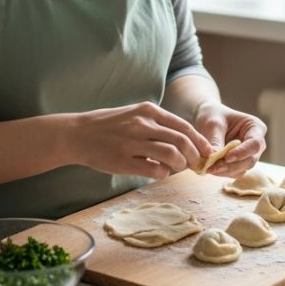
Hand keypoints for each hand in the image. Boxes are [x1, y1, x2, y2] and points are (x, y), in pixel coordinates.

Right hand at [68, 102, 213, 179]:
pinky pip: (154, 170)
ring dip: (180, 165)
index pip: (183, 126)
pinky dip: (163, 174)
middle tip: (195, 165)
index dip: (199, 141)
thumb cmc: (109, 126)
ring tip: (176, 168)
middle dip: (194, 156)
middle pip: (182, 141)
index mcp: (147, 111)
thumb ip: (157, 124)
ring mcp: (133, 143)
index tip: (207, 152)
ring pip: (171, 155)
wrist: (78, 133)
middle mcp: (142, 124)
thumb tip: (185, 140)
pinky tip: (159, 173)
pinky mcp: (124, 161)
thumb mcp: (134, 114)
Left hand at [193, 102, 266, 177]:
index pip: (255, 144)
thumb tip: (213, 158)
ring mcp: (249, 155)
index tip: (226, 157)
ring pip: (242, 169)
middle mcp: (256, 143)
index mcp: (256, 127)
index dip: (242, 152)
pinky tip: (211, 168)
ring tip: (209, 168)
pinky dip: (223, 172)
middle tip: (213, 167)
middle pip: (250, 160)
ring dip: (226, 171)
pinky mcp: (240, 163)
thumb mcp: (213, 124)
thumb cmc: (214, 115)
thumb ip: (215, 140)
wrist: (208, 119)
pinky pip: (234, 172)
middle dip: (232, 165)